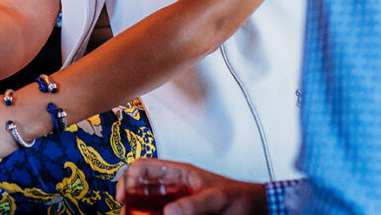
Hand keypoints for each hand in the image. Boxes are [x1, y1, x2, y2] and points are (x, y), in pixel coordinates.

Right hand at [117, 159, 267, 214]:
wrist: (257, 210)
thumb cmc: (241, 196)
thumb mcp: (217, 198)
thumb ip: (194, 204)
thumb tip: (168, 212)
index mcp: (178, 173)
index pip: (144, 168)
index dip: (128, 179)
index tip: (122, 197)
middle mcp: (173, 188)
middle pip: (141, 191)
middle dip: (130, 203)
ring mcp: (177, 204)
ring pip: (150, 209)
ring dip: (141, 213)